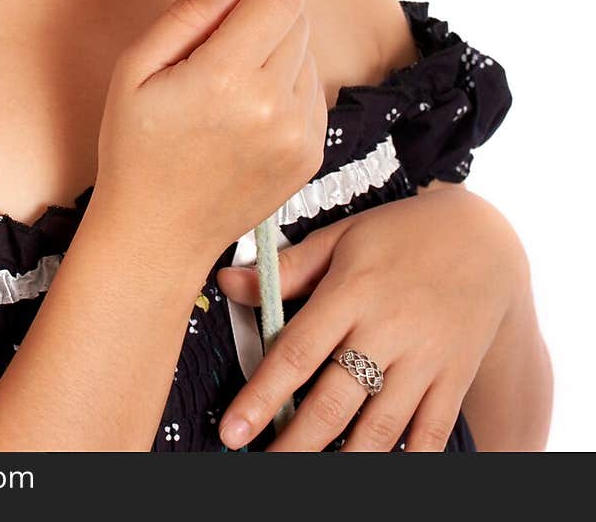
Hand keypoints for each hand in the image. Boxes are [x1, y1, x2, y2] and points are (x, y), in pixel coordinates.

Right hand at [95, 0, 326, 265]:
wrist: (157, 233)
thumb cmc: (136, 148)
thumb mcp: (136, 68)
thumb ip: (190, 13)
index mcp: (227, 78)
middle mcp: (274, 105)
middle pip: (299, 19)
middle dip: (270, 7)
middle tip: (229, 27)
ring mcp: (299, 134)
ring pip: (309, 53)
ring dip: (279, 46)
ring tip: (233, 77)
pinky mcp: (311, 155)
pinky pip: (313, 91)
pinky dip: (288, 83)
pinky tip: (249, 104)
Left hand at [215, 187, 527, 450]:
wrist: (485, 240)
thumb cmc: (400, 235)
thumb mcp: (342, 237)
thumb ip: (287, 269)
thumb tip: (228, 283)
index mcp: (352, 291)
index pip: (297, 352)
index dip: (262, 397)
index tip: (233, 431)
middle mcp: (388, 329)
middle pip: (334, 401)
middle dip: (295, 443)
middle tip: (264, 466)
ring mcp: (425, 359)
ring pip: (380, 427)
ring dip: (343, 461)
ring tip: (310, 476)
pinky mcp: (453, 379)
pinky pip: (429, 433)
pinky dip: (405, 460)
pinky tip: (374, 468)